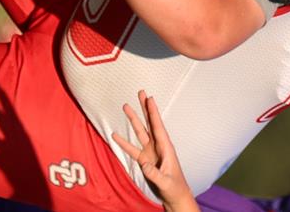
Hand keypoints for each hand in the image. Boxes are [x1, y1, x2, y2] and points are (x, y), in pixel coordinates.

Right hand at [113, 91, 196, 211]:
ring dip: (134, 120)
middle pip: (149, 123)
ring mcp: (151, 152)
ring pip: (140, 132)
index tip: (150, 98)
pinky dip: (123, 142)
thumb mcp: (166, 182)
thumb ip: (155, 173)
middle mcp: (158, 146)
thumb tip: (143, 163)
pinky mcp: (145, 160)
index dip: (153, 112)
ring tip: (126, 106)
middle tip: (140, 92)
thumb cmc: (174, 189)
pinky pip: (132, 149)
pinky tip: (115, 135)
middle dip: (145, 108)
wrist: (174, 197)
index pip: (158, 127)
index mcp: (166, 148)